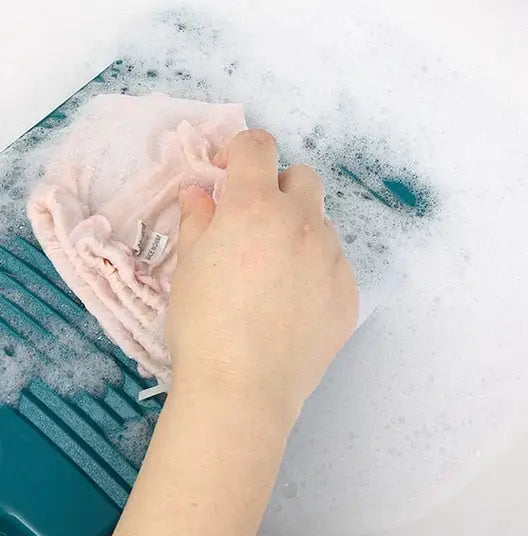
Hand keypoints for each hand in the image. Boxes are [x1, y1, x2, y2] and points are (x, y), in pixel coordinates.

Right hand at [167, 129, 357, 429]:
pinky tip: (290, 305)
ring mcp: (331, 258)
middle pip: (301, 177)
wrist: (241, 388)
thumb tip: (199, 194)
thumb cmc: (202, 325)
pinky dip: (313, 269)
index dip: (239, 152)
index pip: (257, 146)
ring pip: (320, 223)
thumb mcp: (187, 267)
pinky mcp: (348, 293)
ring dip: (297, 230)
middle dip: (277, 188)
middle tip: (252, 223)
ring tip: (271, 273)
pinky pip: (333, 264)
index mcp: (254, 206)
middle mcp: (301, 222)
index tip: (226, 175)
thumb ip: (197, 221)